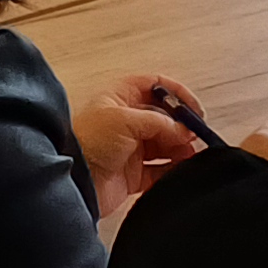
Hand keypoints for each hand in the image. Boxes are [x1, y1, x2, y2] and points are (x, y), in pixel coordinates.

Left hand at [72, 78, 209, 216]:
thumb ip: (159, 122)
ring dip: (181, 148)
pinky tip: (181, 169)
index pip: (154, 86)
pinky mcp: (132, 174)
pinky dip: (173, 170)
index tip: (193, 108)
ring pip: (165, 145)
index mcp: (119, 99)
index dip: (176, 94)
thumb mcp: (124, 120)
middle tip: (194, 134)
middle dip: (181, 125)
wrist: (73, 181)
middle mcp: (126, 122)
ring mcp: (130, 149)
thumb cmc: (86, 144)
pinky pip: (160, 170)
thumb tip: (183, 128)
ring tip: (190, 153)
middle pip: (163, 118)